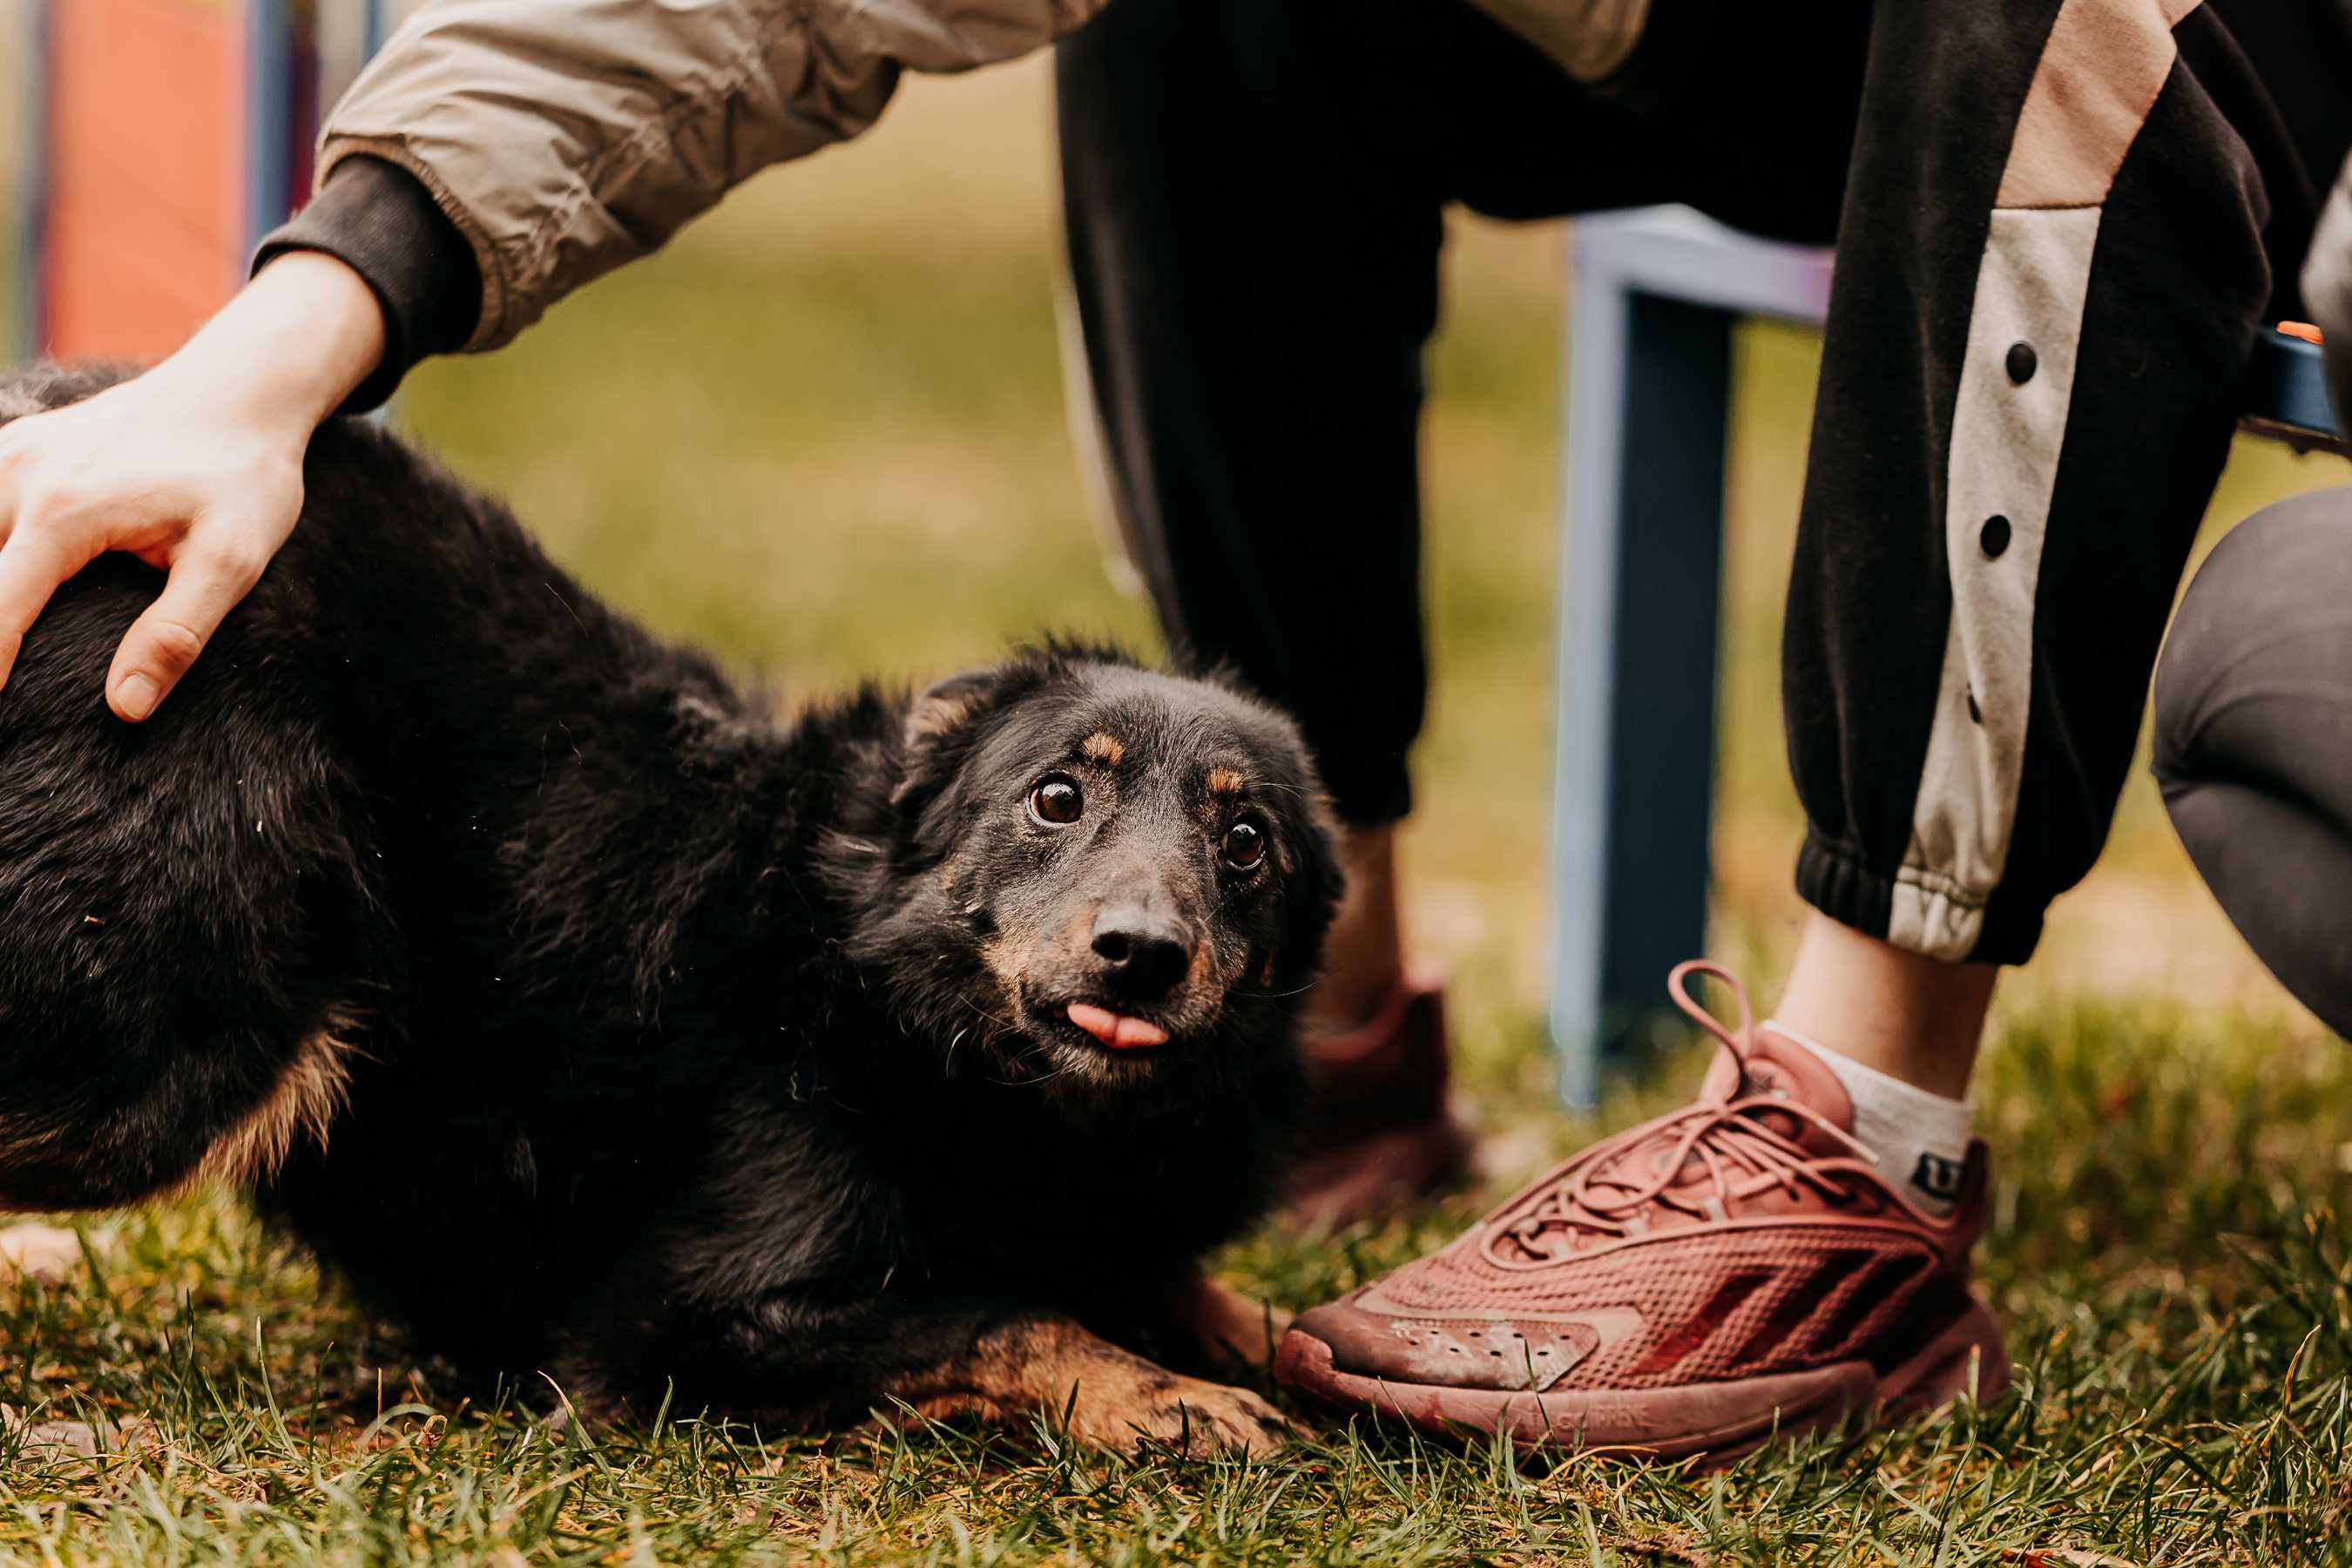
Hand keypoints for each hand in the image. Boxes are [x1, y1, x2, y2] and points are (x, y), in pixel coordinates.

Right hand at [0, 253, 386, 719]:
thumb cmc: (243, 473)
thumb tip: (125, 706)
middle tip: (9, 686)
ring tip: (8, 642)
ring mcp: (10, 453)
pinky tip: (11, 577)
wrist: (241, 388)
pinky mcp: (16, 446)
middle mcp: (18, 476)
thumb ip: (177, 633)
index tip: (0, 715)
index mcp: (64, 512)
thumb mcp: (232, 559)